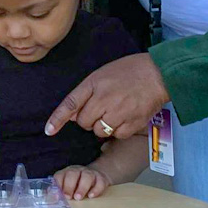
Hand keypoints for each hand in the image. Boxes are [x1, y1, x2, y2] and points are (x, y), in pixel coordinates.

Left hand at [45, 53, 169, 140]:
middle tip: (102, 107)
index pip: (71, 103)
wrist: (158, 74)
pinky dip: (118, 130)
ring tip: (115, 111)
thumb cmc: (130, 71)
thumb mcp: (102, 75)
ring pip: (99, 131)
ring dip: (103, 125)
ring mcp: (118, 113)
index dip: (58, 119)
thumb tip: (74, 116)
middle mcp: (104, 99)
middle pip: (84, 122)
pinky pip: (116, 135)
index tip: (49, 130)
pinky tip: (126, 116)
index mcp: (94, 84)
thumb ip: (86, 93)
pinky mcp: (132, 124)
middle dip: (89, 118)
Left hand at [54, 165, 110, 199]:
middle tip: (68, 197)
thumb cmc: (79, 183)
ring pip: (86, 176)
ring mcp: (90, 173)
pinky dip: (96, 189)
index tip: (58, 195)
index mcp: (67, 172)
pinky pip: (99, 182)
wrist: (97, 175)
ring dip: (82, 187)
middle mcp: (78, 171)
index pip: (60, 175)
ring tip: (78, 197)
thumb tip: (51, 196)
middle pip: (72, 174)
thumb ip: (59, 190)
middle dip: (69, 186)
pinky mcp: (101, 178)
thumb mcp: (68, 185)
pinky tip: (91, 196)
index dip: (58, 185)